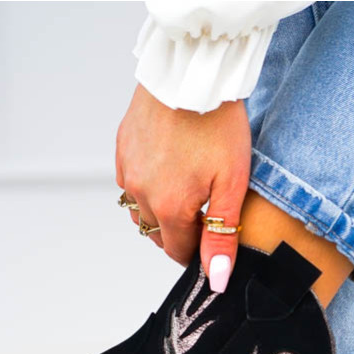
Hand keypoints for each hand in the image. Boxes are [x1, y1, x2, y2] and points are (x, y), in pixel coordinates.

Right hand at [116, 85, 250, 290]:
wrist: (192, 73)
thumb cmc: (218, 125)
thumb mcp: (231, 186)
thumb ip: (222, 237)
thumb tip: (216, 280)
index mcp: (168, 208)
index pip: (178, 253)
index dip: (198, 251)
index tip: (212, 236)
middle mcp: (140, 194)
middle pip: (158, 235)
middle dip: (180, 232)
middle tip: (204, 209)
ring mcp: (127, 171)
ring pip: (141, 212)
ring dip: (160, 212)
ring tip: (186, 189)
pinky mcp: (122, 150)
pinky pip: (129, 184)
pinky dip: (147, 187)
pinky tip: (169, 168)